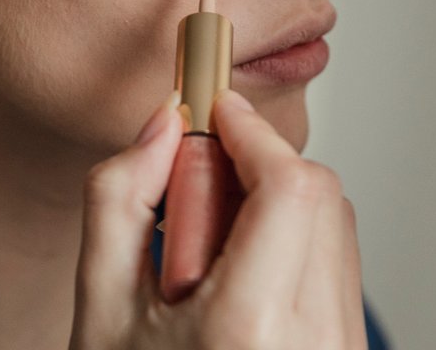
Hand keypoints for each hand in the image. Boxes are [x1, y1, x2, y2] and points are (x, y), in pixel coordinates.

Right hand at [70, 89, 365, 349]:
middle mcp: (315, 347)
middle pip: (318, 197)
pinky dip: (290, 250)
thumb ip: (118, 200)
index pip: (290, 187)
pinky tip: (234, 287)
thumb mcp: (99, 308)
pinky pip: (336, 272)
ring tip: (208, 262)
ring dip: (273, 210)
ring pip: (333, 230)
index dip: (253, 131)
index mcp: (249, 332)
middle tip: (195, 198)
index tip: (217, 110)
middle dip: (257, 169)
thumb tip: (160, 124)